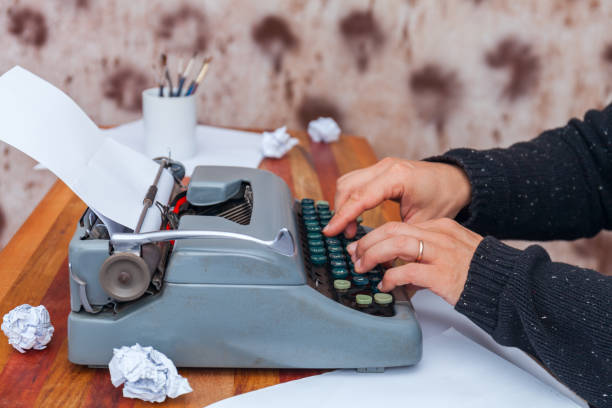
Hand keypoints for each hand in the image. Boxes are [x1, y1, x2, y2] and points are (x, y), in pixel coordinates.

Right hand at [323, 158, 470, 237]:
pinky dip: (350, 198)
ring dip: (343, 204)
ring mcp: (381, 165)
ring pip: (347, 181)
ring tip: (349, 228)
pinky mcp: (380, 169)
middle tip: (345, 236)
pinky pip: (354, 180)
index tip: (331, 232)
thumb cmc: (444, 198)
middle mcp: (386, 167)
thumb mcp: (423, 222)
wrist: (456, 180)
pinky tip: (354, 215)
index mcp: (397, 177)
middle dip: (341, 212)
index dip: (343, 216)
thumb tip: (379, 255)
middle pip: (347, 187)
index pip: (361, 197)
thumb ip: (399, 236)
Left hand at [346, 218, 482, 305]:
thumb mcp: (450, 253)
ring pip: (396, 245)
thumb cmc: (477, 272)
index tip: (361, 247)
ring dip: (373, 256)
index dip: (374, 236)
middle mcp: (439, 236)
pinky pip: (408, 271)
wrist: (504, 285)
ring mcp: (441, 253)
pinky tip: (385, 285)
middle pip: (392, 230)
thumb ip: (424, 255)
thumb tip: (396, 269)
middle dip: (368, 243)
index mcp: (440, 227)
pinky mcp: (443, 274)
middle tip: (355, 256)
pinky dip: (391, 277)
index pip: (398, 226)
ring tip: (363, 268)